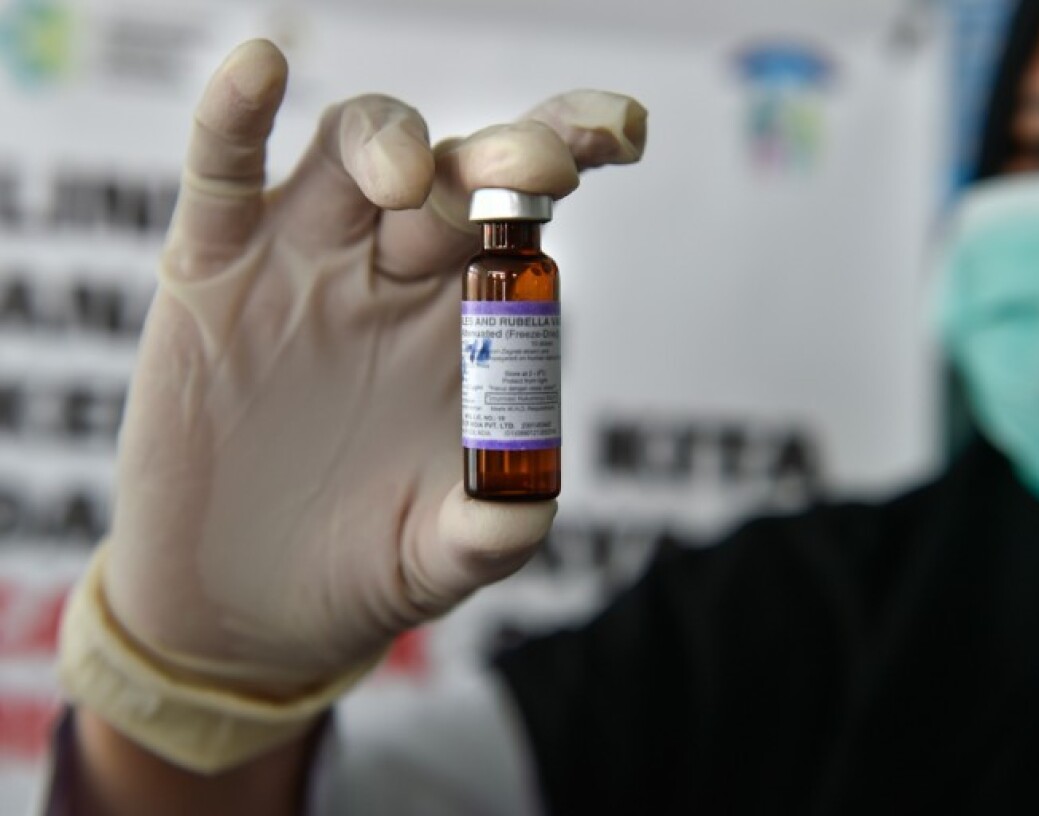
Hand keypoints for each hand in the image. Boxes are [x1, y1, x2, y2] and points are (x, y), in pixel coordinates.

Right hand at [100, 39, 645, 693]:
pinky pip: (221, 176)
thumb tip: (526, 503)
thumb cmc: (363, 566)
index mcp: (467, 318)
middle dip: (502, 156)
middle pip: (453, 172)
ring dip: (388, 140)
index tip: (621, 134)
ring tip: (407, 177)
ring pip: (349, 153)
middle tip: (543, 168)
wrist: (247, 609)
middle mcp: (393, 272)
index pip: (525, 212)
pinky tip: (260, 69)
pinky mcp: (211, 275)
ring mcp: (302, 263)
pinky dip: (234, 119)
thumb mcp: (438, 557)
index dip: (570, 151)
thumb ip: (488, 531)